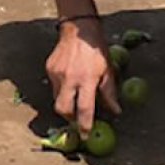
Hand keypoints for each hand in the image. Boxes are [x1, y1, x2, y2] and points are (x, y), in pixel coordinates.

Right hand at [45, 19, 121, 133]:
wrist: (79, 29)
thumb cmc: (97, 49)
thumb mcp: (108, 70)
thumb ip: (109, 92)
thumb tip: (115, 111)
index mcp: (86, 79)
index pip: (84, 109)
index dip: (85, 125)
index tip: (85, 135)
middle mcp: (69, 78)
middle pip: (63, 109)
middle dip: (69, 118)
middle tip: (77, 119)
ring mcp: (57, 73)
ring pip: (57, 98)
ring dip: (66, 102)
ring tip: (75, 95)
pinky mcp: (49, 68)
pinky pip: (54, 86)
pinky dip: (62, 88)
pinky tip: (70, 80)